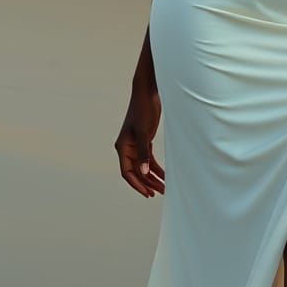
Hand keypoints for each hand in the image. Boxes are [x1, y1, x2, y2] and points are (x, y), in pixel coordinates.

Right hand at [115, 83, 165, 197]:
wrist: (147, 93)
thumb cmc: (143, 109)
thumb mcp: (144, 132)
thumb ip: (143, 153)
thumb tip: (143, 172)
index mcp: (122, 147)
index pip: (127, 172)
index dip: (136, 184)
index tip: (148, 193)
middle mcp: (127, 148)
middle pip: (136, 172)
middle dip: (147, 183)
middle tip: (159, 193)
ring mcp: (136, 145)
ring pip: (143, 166)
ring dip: (152, 177)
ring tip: (164, 187)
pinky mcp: (144, 141)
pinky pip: (149, 159)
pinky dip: (156, 167)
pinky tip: (164, 175)